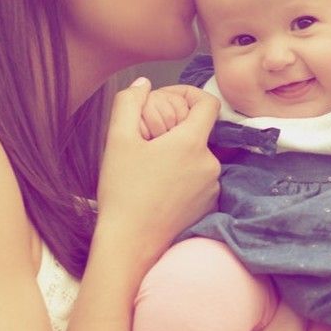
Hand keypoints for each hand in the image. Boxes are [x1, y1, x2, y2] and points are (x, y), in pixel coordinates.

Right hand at [96, 78, 220, 261]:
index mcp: (192, 143)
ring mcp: (212, 188)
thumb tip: (143, 84)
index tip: (168, 100)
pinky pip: (199, 180)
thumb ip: (128, 103)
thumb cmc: (122, 192)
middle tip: (146, 139)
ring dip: (178, 155)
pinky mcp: (208, 207)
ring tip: (149, 167)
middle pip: (199, 132)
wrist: (130, 246)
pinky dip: (183, 177)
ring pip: (197, 157)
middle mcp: (210, 164)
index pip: (208, 103)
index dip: (189, 94)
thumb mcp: (117, 141)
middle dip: (175, 129)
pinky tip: (158, 188)